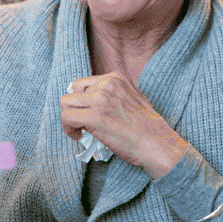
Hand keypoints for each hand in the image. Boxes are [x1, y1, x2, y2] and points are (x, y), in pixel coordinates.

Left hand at [60, 71, 187, 178]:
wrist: (157, 143)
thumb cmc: (146, 128)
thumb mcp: (131, 98)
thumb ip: (112, 95)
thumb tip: (91, 102)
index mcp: (115, 78)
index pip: (83, 83)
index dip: (82, 101)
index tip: (88, 113)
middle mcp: (107, 84)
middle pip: (72, 91)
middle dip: (75, 108)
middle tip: (84, 124)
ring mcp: (100, 99)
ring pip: (65, 103)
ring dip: (70, 118)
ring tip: (81, 130)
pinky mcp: (95, 116)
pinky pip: (66, 117)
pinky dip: (68, 129)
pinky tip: (79, 136)